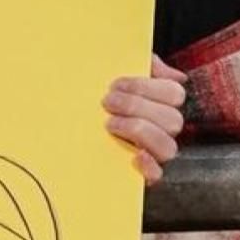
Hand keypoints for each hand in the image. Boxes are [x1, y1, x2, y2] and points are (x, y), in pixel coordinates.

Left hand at [104, 56, 188, 184]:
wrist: (65, 127)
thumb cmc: (96, 97)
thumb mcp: (112, 73)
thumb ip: (140, 64)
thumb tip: (167, 71)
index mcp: (160, 103)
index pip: (174, 94)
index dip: (146, 87)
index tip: (114, 84)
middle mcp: (162, 129)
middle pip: (172, 120)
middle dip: (137, 107)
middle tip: (107, 102)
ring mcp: (154, 152)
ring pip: (168, 147)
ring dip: (139, 131)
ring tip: (109, 124)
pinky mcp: (141, 174)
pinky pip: (157, 176)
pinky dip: (149, 167)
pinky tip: (134, 156)